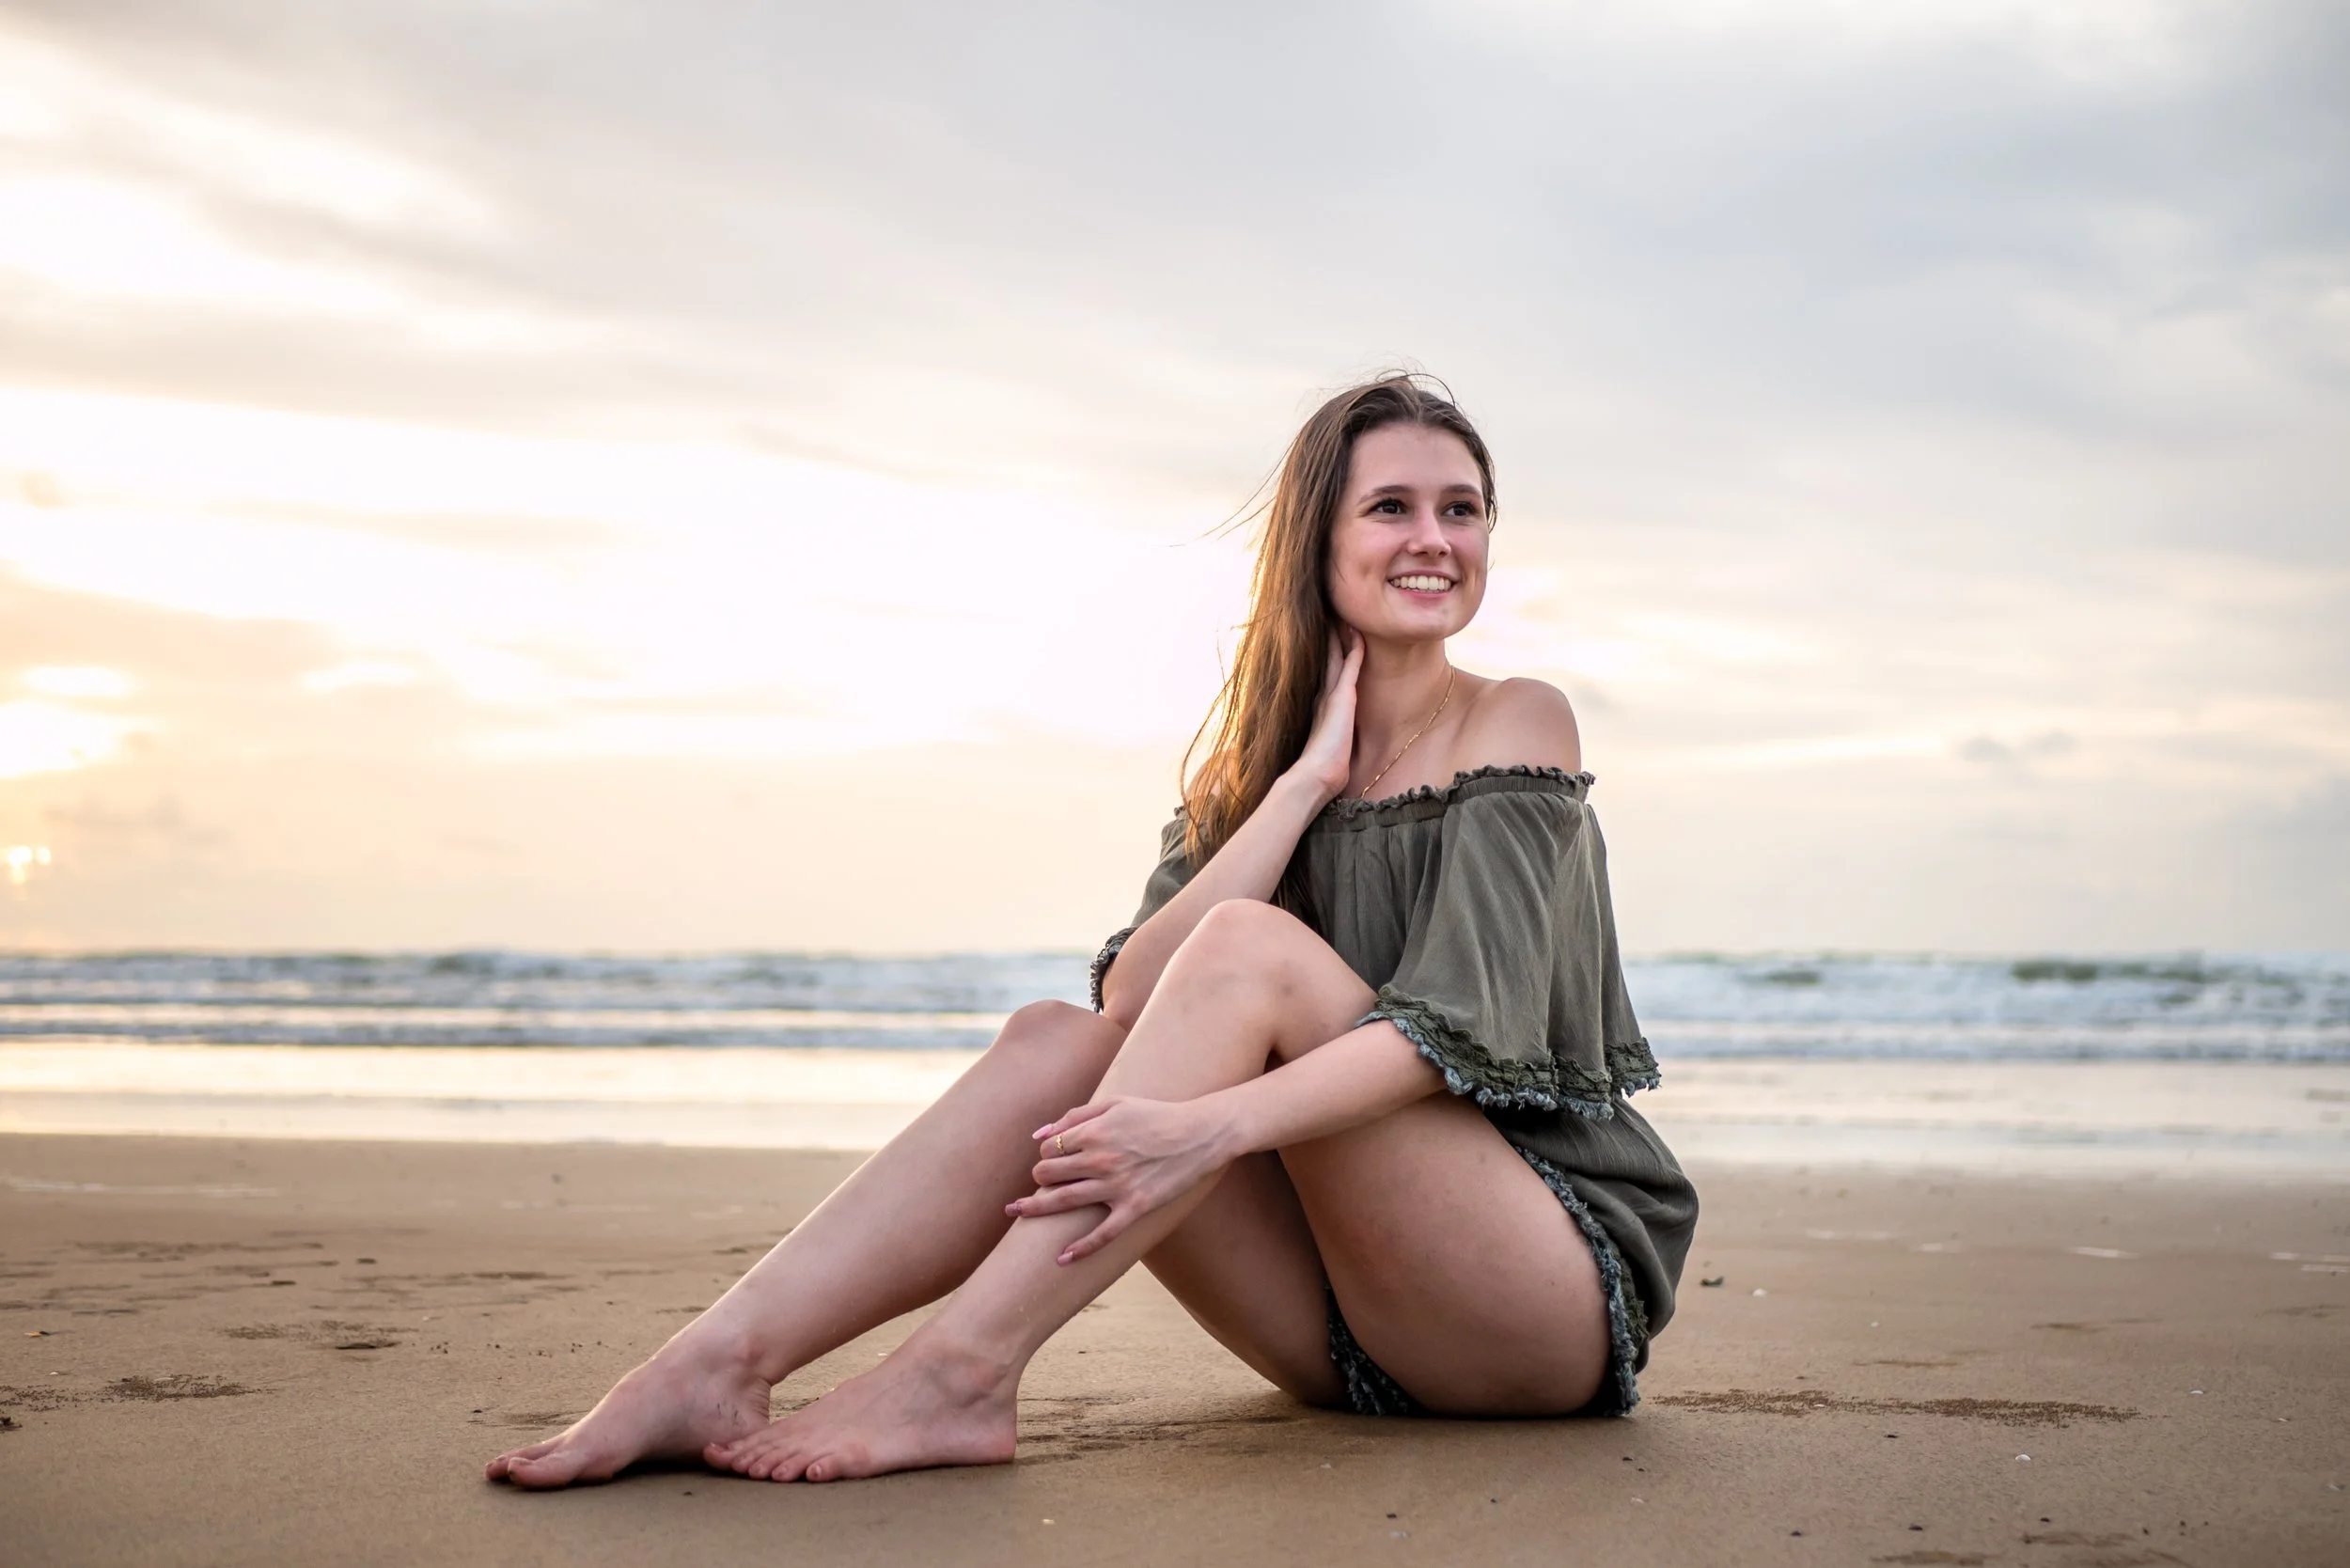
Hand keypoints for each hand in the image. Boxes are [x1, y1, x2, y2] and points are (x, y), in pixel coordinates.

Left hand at [1008, 1096, 1232, 1263]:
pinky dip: (1081, 1249)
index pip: (1049, 1148)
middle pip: (1048, 1174)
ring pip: (1064, 1202)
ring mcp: (1117, 1186)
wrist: (1200, 1134)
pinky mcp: (1135, 1207)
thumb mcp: (1116, 1103)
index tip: (1054, 1158)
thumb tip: (1039, 1135)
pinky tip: (1062, 1259)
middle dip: (1038, 1178)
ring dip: (1036, 1209)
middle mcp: (1100, 1159)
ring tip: (1018, 1213)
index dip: (1046, 1153)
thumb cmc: (1157, 1115)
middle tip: (1042, 1181)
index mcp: (1094, 1132)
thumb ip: (1075, 1115)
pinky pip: (1103, 1234)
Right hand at [1287, 629, 1360, 804]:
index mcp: (1319, 708)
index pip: (1324, 675)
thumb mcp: (1324, 751)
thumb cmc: (1321, 771)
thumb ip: (1325, 743)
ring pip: (1336, 657)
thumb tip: (1326, 753)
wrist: (1313, 776)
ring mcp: (1331, 695)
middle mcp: (1322, 697)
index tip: (1326, 638)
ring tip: (1341, 617)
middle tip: (1329, 617)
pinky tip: (1358, 633)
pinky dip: (1355, 649)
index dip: (1326, 657)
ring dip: (1340, 637)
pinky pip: (1351, 665)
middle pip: (1327, 660)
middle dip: (1329, 640)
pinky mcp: (1342, 697)